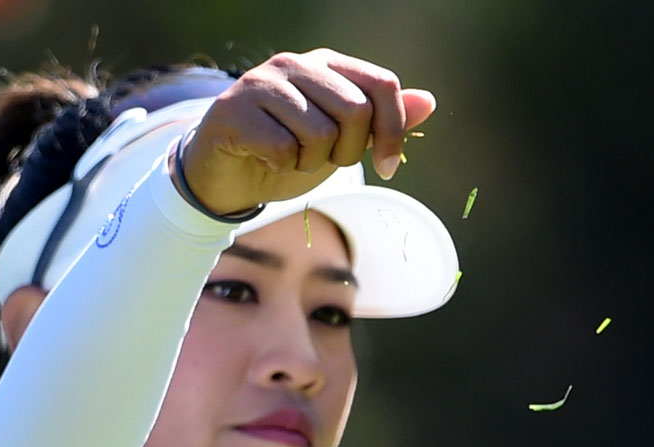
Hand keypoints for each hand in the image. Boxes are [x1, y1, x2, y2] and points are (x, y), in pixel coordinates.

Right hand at [173, 49, 435, 215]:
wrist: (225, 175)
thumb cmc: (286, 153)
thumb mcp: (342, 140)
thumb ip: (380, 121)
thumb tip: (428, 102)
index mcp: (327, 64)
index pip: (382, 85)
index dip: (393, 131)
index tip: (387, 167)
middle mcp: (295, 64)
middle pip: (355, 111)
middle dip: (347, 152)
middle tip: (322, 160)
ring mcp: (262, 83)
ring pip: (319, 132)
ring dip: (310, 162)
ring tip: (290, 156)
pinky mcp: (234, 110)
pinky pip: (283, 147)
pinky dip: (280, 166)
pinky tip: (264, 158)